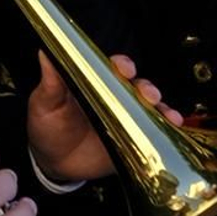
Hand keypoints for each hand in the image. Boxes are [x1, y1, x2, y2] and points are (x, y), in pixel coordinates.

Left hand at [27, 49, 180, 186]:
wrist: (54, 164)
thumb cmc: (47, 127)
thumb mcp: (44, 103)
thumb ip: (50, 82)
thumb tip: (46, 51)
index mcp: (92, 82)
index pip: (111, 67)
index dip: (121, 65)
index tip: (124, 68)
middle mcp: (113, 96)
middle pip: (135, 85)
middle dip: (145, 87)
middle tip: (147, 94)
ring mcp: (125, 117)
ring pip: (148, 106)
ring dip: (159, 105)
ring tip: (164, 111)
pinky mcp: (133, 139)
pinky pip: (153, 130)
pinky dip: (165, 126)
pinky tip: (172, 124)